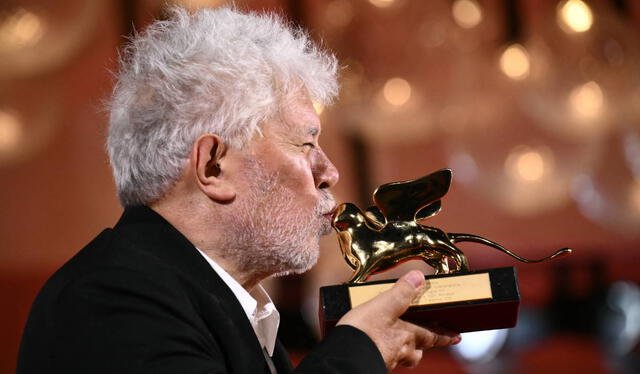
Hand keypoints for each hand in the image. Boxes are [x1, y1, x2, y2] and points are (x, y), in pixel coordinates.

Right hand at [336, 270, 460, 370]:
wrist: (344, 358)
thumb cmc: (364, 334)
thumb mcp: (383, 306)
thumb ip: (401, 293)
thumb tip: (419, 277)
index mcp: (407, 335)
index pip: (432, 335)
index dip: (444, 334)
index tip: (457, 336)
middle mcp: (401, 350)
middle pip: (420, 349)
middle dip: (428, 343)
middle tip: (434, 340)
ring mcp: (387, 359)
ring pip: (405, 356)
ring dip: (409, 351)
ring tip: (406, 345)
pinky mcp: (373, 361)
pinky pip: (387, 358)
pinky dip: (388, 352)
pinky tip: (379, 347)